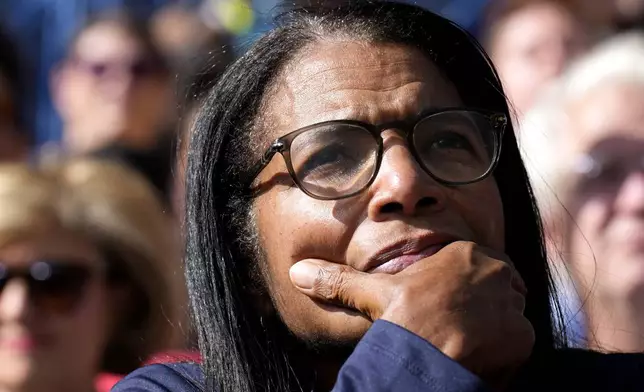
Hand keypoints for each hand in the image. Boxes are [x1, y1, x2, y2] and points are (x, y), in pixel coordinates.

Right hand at [289, 241, 534, 385]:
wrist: (424, 360)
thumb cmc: (401, 319)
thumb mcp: (372, 295)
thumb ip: (339, 279)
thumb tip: (298, 272)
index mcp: (465, 255)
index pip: (476, 265)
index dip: (463, 286)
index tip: (451, 304)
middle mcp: (495, 273)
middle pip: (496, 287)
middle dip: (482, 304)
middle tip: (458, 325)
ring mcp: (512, 304)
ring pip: (509, 312)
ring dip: (494, 327)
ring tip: (465, 341)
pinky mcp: (522, 335)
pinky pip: (518, 340)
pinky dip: (502, 351)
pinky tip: (475, 356)